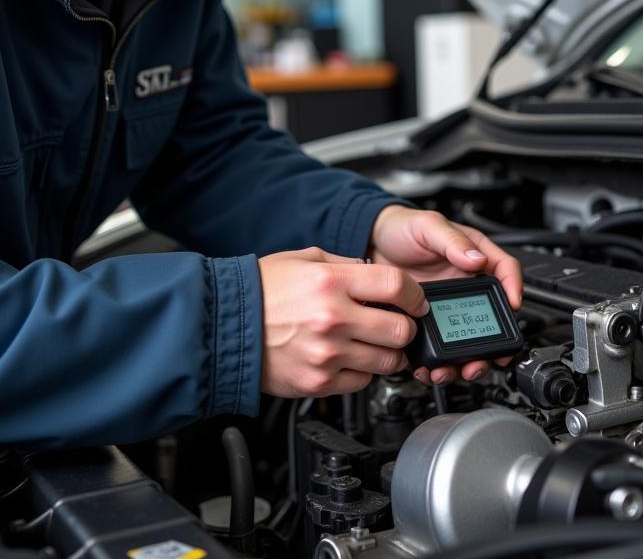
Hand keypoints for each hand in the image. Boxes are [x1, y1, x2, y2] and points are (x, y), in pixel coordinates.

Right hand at [257, 246, 428, 397]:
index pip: (397, 286)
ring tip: (374, 343)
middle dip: (405, 327)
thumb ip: (346, 266)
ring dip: (388, 353)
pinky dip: (362, 372)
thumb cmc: (262, 291)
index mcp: (332, 282)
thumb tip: (375, 275)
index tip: (416, 301)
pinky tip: (350, 357)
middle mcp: (333, 318)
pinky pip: (361, 382)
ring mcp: (327, 354)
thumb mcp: (305, 260)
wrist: (226, 327)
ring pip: (387, 362)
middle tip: (397, 324)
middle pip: (400, 330)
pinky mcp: (319, 382)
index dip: (415, 295)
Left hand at [368, 205, 522, 386]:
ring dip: (464, 360)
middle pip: (490, 319)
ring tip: (455, 369)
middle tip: (486, 357)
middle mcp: (465, 285)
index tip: (513, 305)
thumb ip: (452, 240)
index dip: (514, 288)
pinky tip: (430, 366)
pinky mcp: (426, 322)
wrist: (369, 244)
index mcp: (473, 257)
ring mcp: (446, 306)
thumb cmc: (401, 228)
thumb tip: (477, 259)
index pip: (505, 271)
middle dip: (492, 344)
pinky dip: (437, 362)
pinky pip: (438, 347)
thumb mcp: (428, 226)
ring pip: (466, 340)